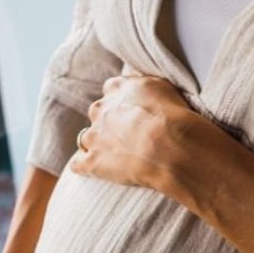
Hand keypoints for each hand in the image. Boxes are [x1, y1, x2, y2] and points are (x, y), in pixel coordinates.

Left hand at [69, 74, 196, 189]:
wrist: (171, 147)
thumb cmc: (174, 117)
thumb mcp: (163, 86)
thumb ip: (145, 84)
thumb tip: (139, 82)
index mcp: (117, 89)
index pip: (113, 90)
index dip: (124, 103)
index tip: (136, 113)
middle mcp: (100, 110)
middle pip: (98, 114)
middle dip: (110, 123)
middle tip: (132, 136)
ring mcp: (94, 137)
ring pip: (87, 139)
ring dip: (98, 146)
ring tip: (119, 157)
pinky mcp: (92, 162)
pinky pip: (79, 164)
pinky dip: (87, 166)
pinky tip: (100, 170)